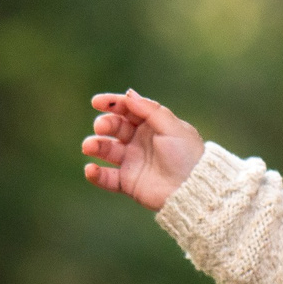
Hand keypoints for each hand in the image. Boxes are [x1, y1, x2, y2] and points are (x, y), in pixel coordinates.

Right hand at [81, 90, 205, 211]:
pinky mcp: (128, 182)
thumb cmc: (187, 155)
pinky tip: (90, 169)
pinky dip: (95, 174)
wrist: (193, 189)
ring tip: (89, 146)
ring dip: (95, 145)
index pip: (129, 109)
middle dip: (105, 124)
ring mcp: (133, 161)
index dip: (112, 104)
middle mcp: (140, 141)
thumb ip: (150, 110)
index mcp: (152, 125)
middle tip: (101, 127)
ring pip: (107, 150)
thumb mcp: (172, 127)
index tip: (97, 102)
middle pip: (115, 127)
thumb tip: (129, 94)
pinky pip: (107, 178)